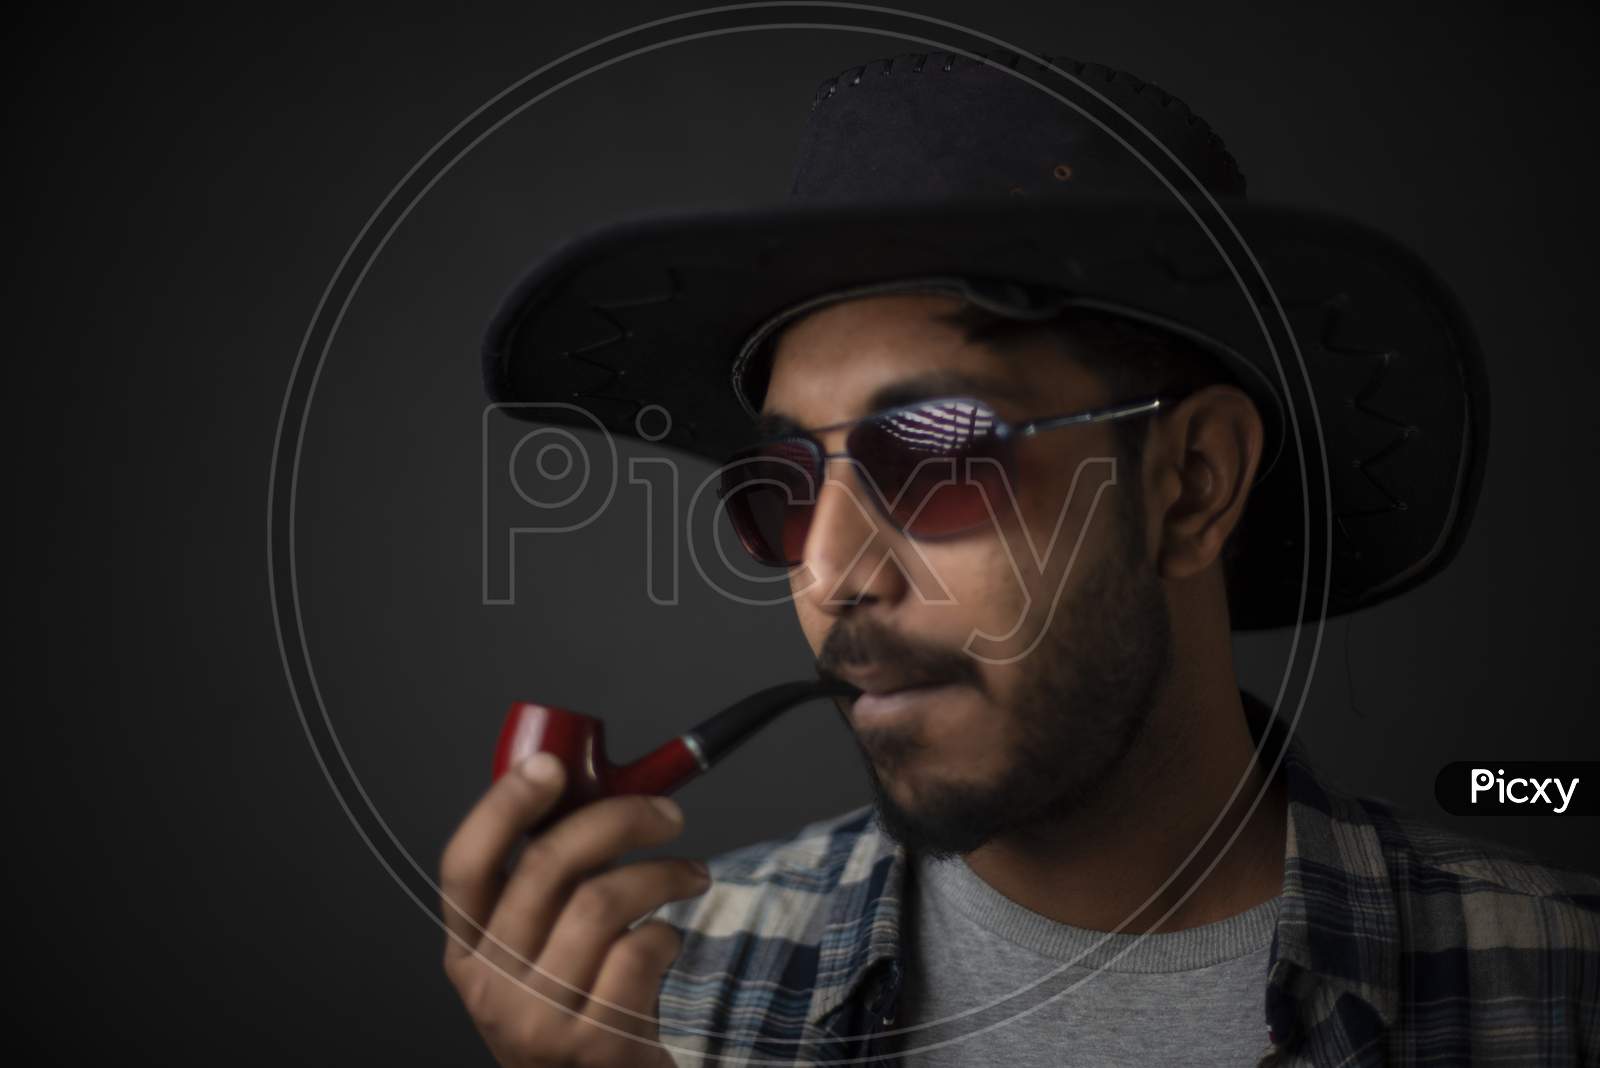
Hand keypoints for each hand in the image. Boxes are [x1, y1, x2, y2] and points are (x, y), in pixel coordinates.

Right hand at [440, 753, 708, 1066]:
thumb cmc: (579, 1010)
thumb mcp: (538, 953)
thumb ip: (549, 886)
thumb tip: (597, 792)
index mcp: (468, 950)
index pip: (464, 864)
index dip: (503, 806)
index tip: (551, 766)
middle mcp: (491, 986)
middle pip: (547, 867)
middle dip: (619, 819)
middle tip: (666, 814)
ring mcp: (538, 1020)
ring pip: (602, 902)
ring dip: (662, 873)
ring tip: (691, 875)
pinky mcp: (594, 1045)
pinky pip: (640, 952)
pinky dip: (669, 934)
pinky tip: (670, 942)